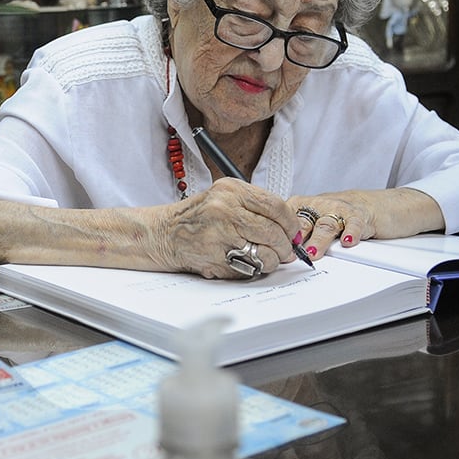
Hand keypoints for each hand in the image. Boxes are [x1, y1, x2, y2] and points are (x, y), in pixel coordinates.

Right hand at [159, 178, 306, 278]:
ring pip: (265, 251)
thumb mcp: (224, 198)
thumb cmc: (197, 217)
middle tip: (286, 251)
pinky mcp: (216, 255)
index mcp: (231, 189)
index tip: (294, 232)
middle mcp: (226, 208)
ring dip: (272, 260)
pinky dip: (254, 268)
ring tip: (267, 259)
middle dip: (285, 245)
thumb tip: (288, 228)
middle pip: (274, 230)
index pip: (275, 205)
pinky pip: (249, 266)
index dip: (291, 223)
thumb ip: (254, 208)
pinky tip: (247, 263)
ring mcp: (220, 232)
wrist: (165, 233)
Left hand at [288, 188, 444, 259]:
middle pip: (303, 222)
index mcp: (305, 206)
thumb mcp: (317, 222)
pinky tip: (348, 242)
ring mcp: (341, 208)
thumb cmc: (343, 215)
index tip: (273, 252)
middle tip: (288, 254)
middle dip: (295, 239)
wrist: (379, 204)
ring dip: (319, 239)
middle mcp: (320, 205)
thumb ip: (299, 236)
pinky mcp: (363, 214)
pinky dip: (352, 231)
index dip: (280, 236)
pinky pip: (356, 222)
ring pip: (326, 224)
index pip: (286, 221)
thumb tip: (277, 257)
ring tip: (313, 253)